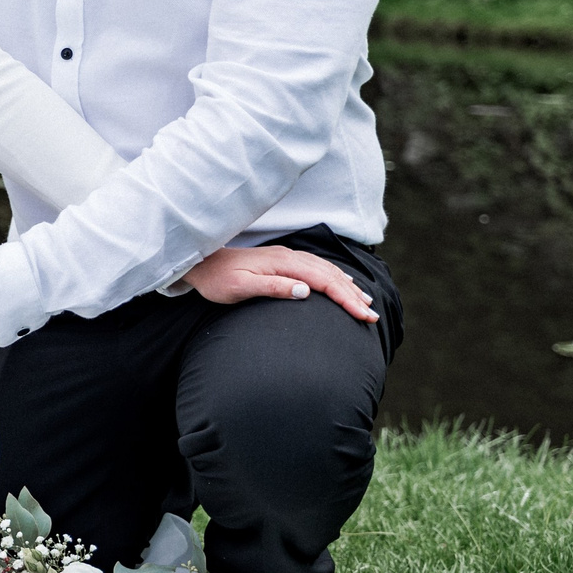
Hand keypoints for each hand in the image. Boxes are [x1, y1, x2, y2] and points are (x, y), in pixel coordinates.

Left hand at [185, 244, 378, 323]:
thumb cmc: (217, 280)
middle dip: (353, 295)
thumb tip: (306, 291)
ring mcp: (286, 257)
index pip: (323, 282)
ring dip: (347, 285)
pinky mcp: (282, 260)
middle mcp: (288, 257)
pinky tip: (340, 283)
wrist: (199, 262)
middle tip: (372, 316)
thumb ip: (273, 287)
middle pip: (329, 275)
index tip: (363, 316)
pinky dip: (333, 276)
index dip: (346, 299)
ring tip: (365, 302)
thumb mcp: (240, 288)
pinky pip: (316, 267)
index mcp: (282, 263)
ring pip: (325, 269)